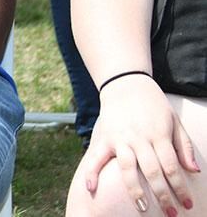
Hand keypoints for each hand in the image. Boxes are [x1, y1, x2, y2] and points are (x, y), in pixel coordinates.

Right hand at [80, 75, 199, 213]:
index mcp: (158, 135)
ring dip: (135, 190)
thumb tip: (194, 170)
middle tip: (171, 213)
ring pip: (127, 168)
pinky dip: (92, 173)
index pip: (171, 167)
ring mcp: (120, 138)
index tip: (187, 204)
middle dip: (163, 195)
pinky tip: (91, 189)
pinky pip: (96, 157)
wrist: (125, 83)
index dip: (180, 187)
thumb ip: (183, 146)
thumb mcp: (174, 120)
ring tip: (143, 207)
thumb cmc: (153, 103)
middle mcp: (139, 138)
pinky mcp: (105, 137)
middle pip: (152, 171)